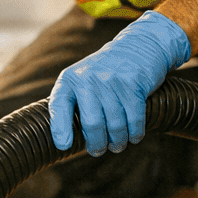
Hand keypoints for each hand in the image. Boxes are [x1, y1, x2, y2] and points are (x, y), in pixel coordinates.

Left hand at [48, 11, 190, 155]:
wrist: (138, 46)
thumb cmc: (105, 72)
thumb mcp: (83, 79)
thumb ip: (73, 102)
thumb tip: (65, 141)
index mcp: (70, 79)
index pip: (59, 105)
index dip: (60, 129)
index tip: (64, 146)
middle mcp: (88, 78)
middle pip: (92, 124)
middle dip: (97, 144)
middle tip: (99, 151)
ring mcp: (111, 80)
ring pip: (115, 125)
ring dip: (118, 141)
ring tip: (118, 145)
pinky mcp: (133, 84)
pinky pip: (134, 119)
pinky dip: (135, 133)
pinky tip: (133, 136)